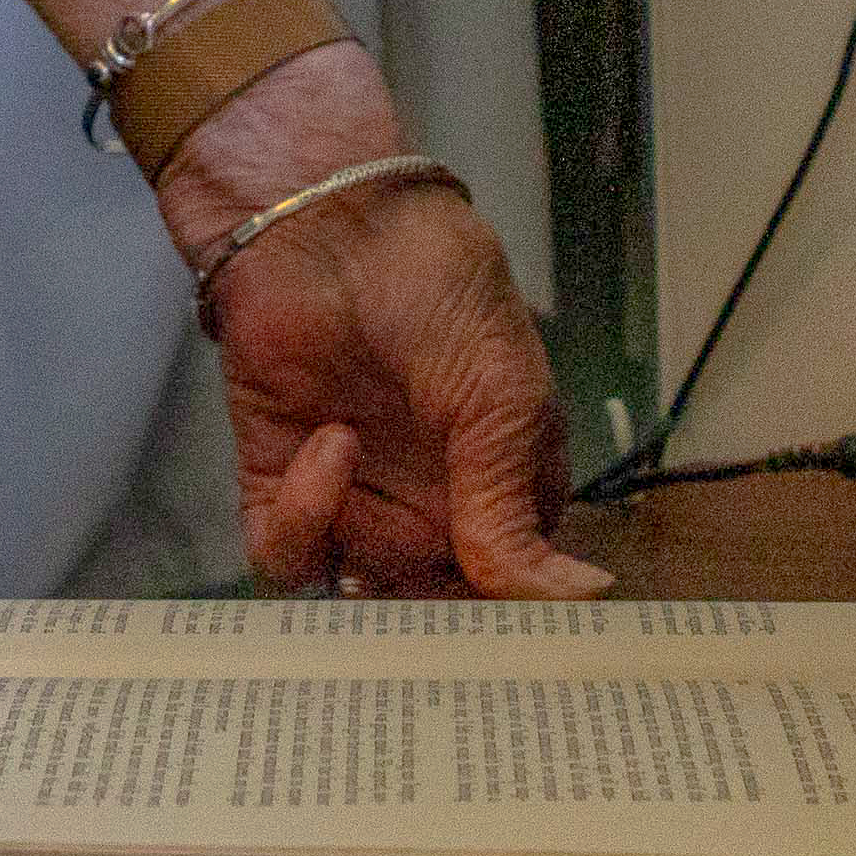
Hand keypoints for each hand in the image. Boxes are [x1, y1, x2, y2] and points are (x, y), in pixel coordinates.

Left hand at [155, 54, 606, 599]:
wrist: (327, 221)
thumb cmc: (435, 287)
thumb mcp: (501, 398)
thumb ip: (512, 508)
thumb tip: (575, 600)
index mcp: (504, 488)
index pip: (516, 591)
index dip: (511, 617)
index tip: (513, 634)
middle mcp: (433, 508)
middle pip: (434, 612)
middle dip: (430, 611)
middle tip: (429, 584)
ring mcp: (357, 502)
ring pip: (358, 598)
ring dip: (363, 562)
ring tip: (370, 486)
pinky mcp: (280, 486)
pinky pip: (286, 558)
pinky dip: (305, 526)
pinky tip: (329, 450)